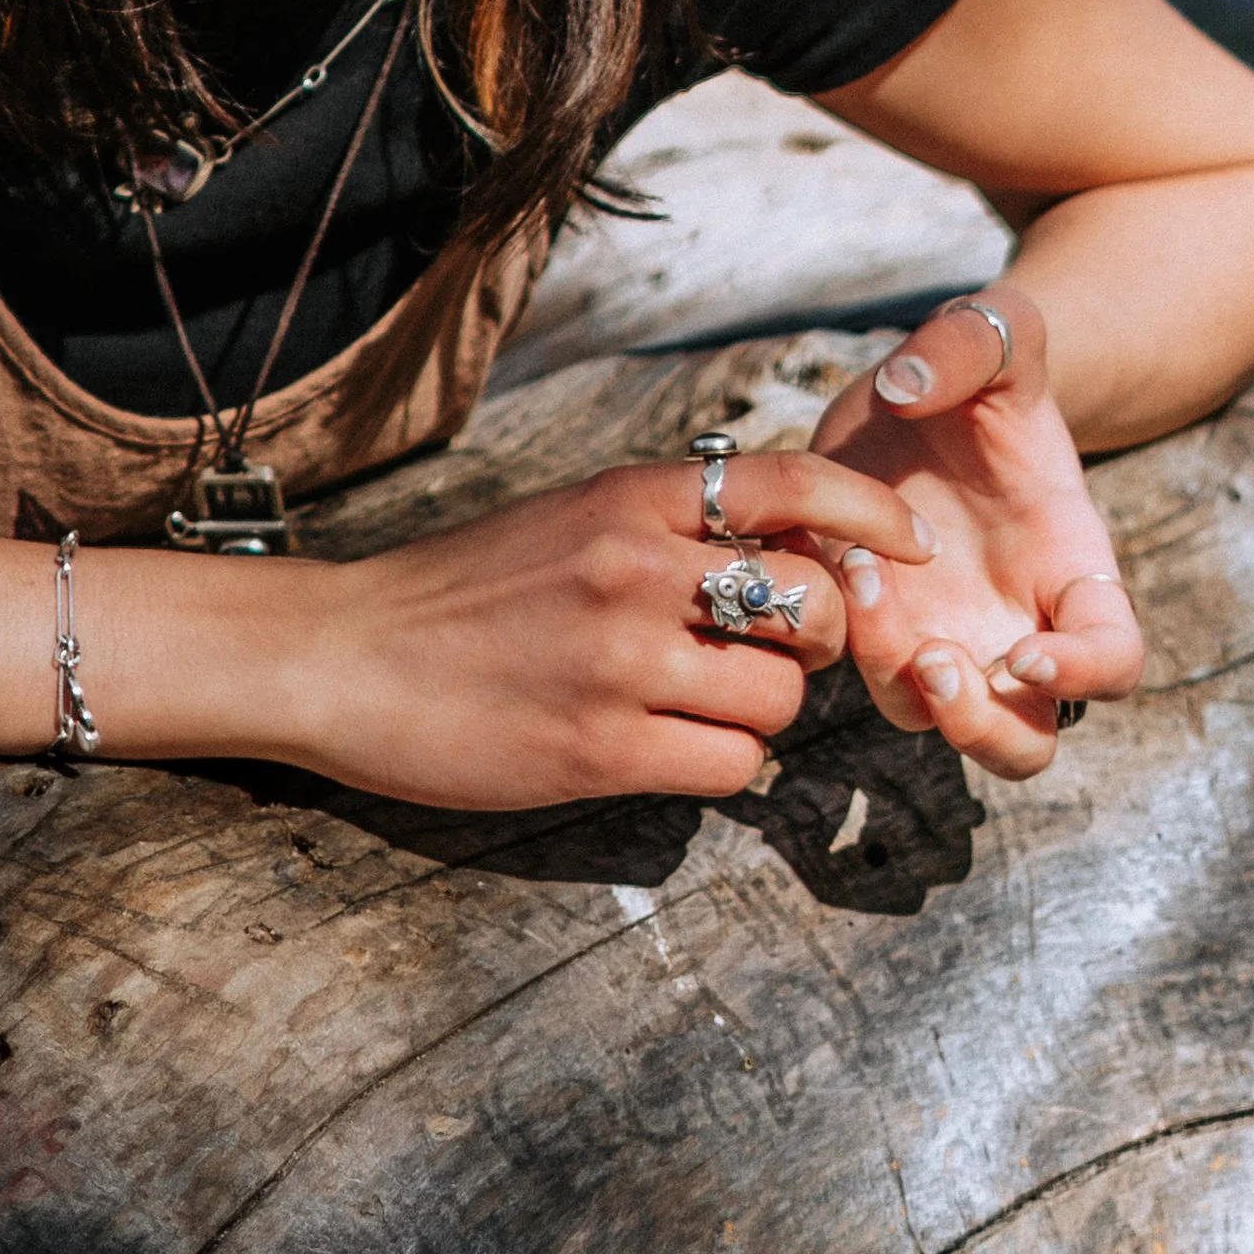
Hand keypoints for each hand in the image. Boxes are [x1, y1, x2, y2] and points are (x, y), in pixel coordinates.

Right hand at [313, 450, 937, 811]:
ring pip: (777, 701)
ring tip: (696, 709)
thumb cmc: (460, 591)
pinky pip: (730, 770)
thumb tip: (781, 549)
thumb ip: (664, 528)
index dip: (869, 512)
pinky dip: (720, 768)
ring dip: (757, 716)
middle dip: (813, 642)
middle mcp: (634, 568)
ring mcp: (621, 661)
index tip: (906, 545)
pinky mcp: (602, 749)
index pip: (788, 483)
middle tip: (769, 655)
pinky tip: (667, 752)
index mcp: (627, 498)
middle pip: (809, 608)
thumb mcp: (566, 519)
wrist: (346, 654)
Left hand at [808, 284, 1144, 776]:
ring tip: (865, 584)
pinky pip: (860, 668)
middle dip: (983, 725)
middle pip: (1027, 741)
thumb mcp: (991, 331)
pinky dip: (841, 637)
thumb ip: (968, 341)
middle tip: (937, 659)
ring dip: (902, 683)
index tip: (1025, 651)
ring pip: (939, 724)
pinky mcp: (875, 623)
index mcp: (1070, 565)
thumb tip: (908, 387)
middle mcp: (1012, 621)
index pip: (1114, 657)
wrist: (920, 385)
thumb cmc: (981, 370)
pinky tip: (826, 559)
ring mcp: (942, 632)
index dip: (1082, 674)